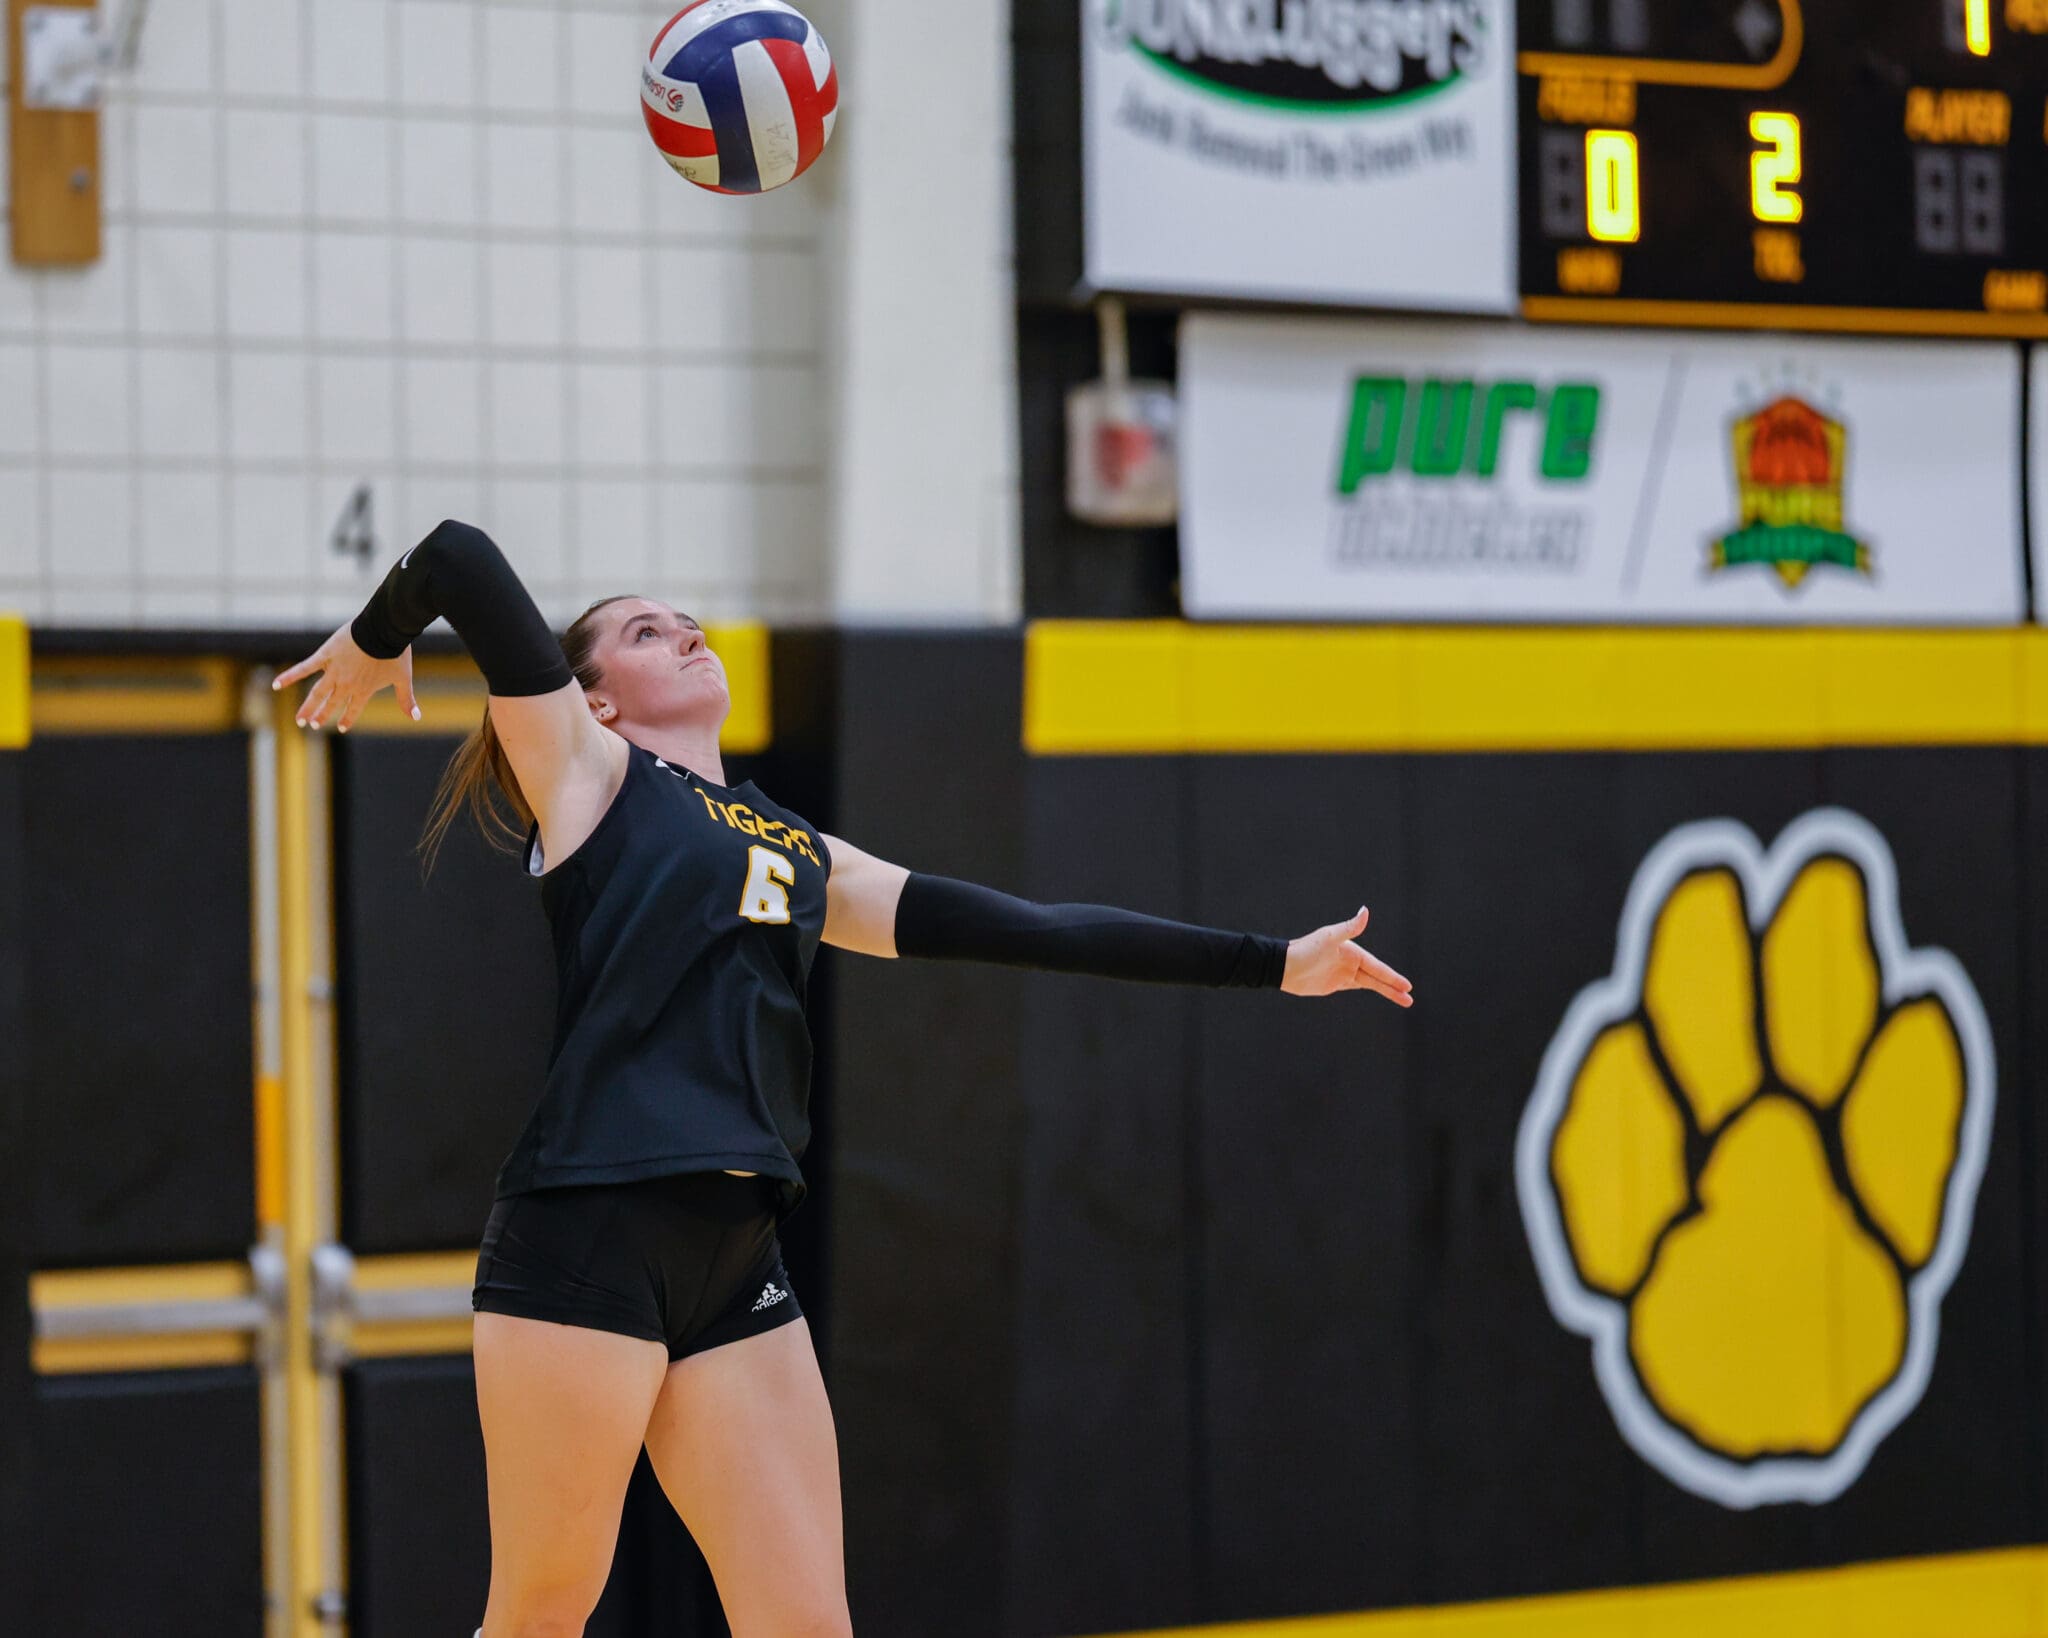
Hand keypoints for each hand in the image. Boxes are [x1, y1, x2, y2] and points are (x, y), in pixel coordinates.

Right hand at [273, 622, 419, 733]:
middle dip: (321, 716)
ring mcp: (334, 671)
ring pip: (317, 693)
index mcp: (364, 690)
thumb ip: (407, 700)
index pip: (353, 709)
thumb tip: (417, 717)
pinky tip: (276, 685)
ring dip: (307, 707)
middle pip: (331, 704)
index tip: (340, 727)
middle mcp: (347, 685)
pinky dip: (290, 676)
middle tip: (311, 725)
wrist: (384, 631)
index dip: (347, 719)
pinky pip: (304, 668)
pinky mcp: (325, 656)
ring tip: (299, 719)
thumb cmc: (396, 654)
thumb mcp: (404, 679)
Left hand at [1282, 907, 1413, 1006]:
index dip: (1392, 977)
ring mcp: (1344, 972)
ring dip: (1386, 991)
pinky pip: (1358, 986)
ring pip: (1371, 983)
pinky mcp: (1335, 983)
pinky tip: (1380, 991)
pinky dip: (1371, 989)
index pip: (1378, 967)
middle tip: (1409, 996)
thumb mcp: (1330, 938)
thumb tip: (1365, 911)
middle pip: (1378, 976)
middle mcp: (1350, 961)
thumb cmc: (1306, 950)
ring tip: (1403, 1001)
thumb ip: (1350, 927)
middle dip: (1394, 986)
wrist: (1284, 967)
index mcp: (1352, 951)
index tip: (1407, 986)